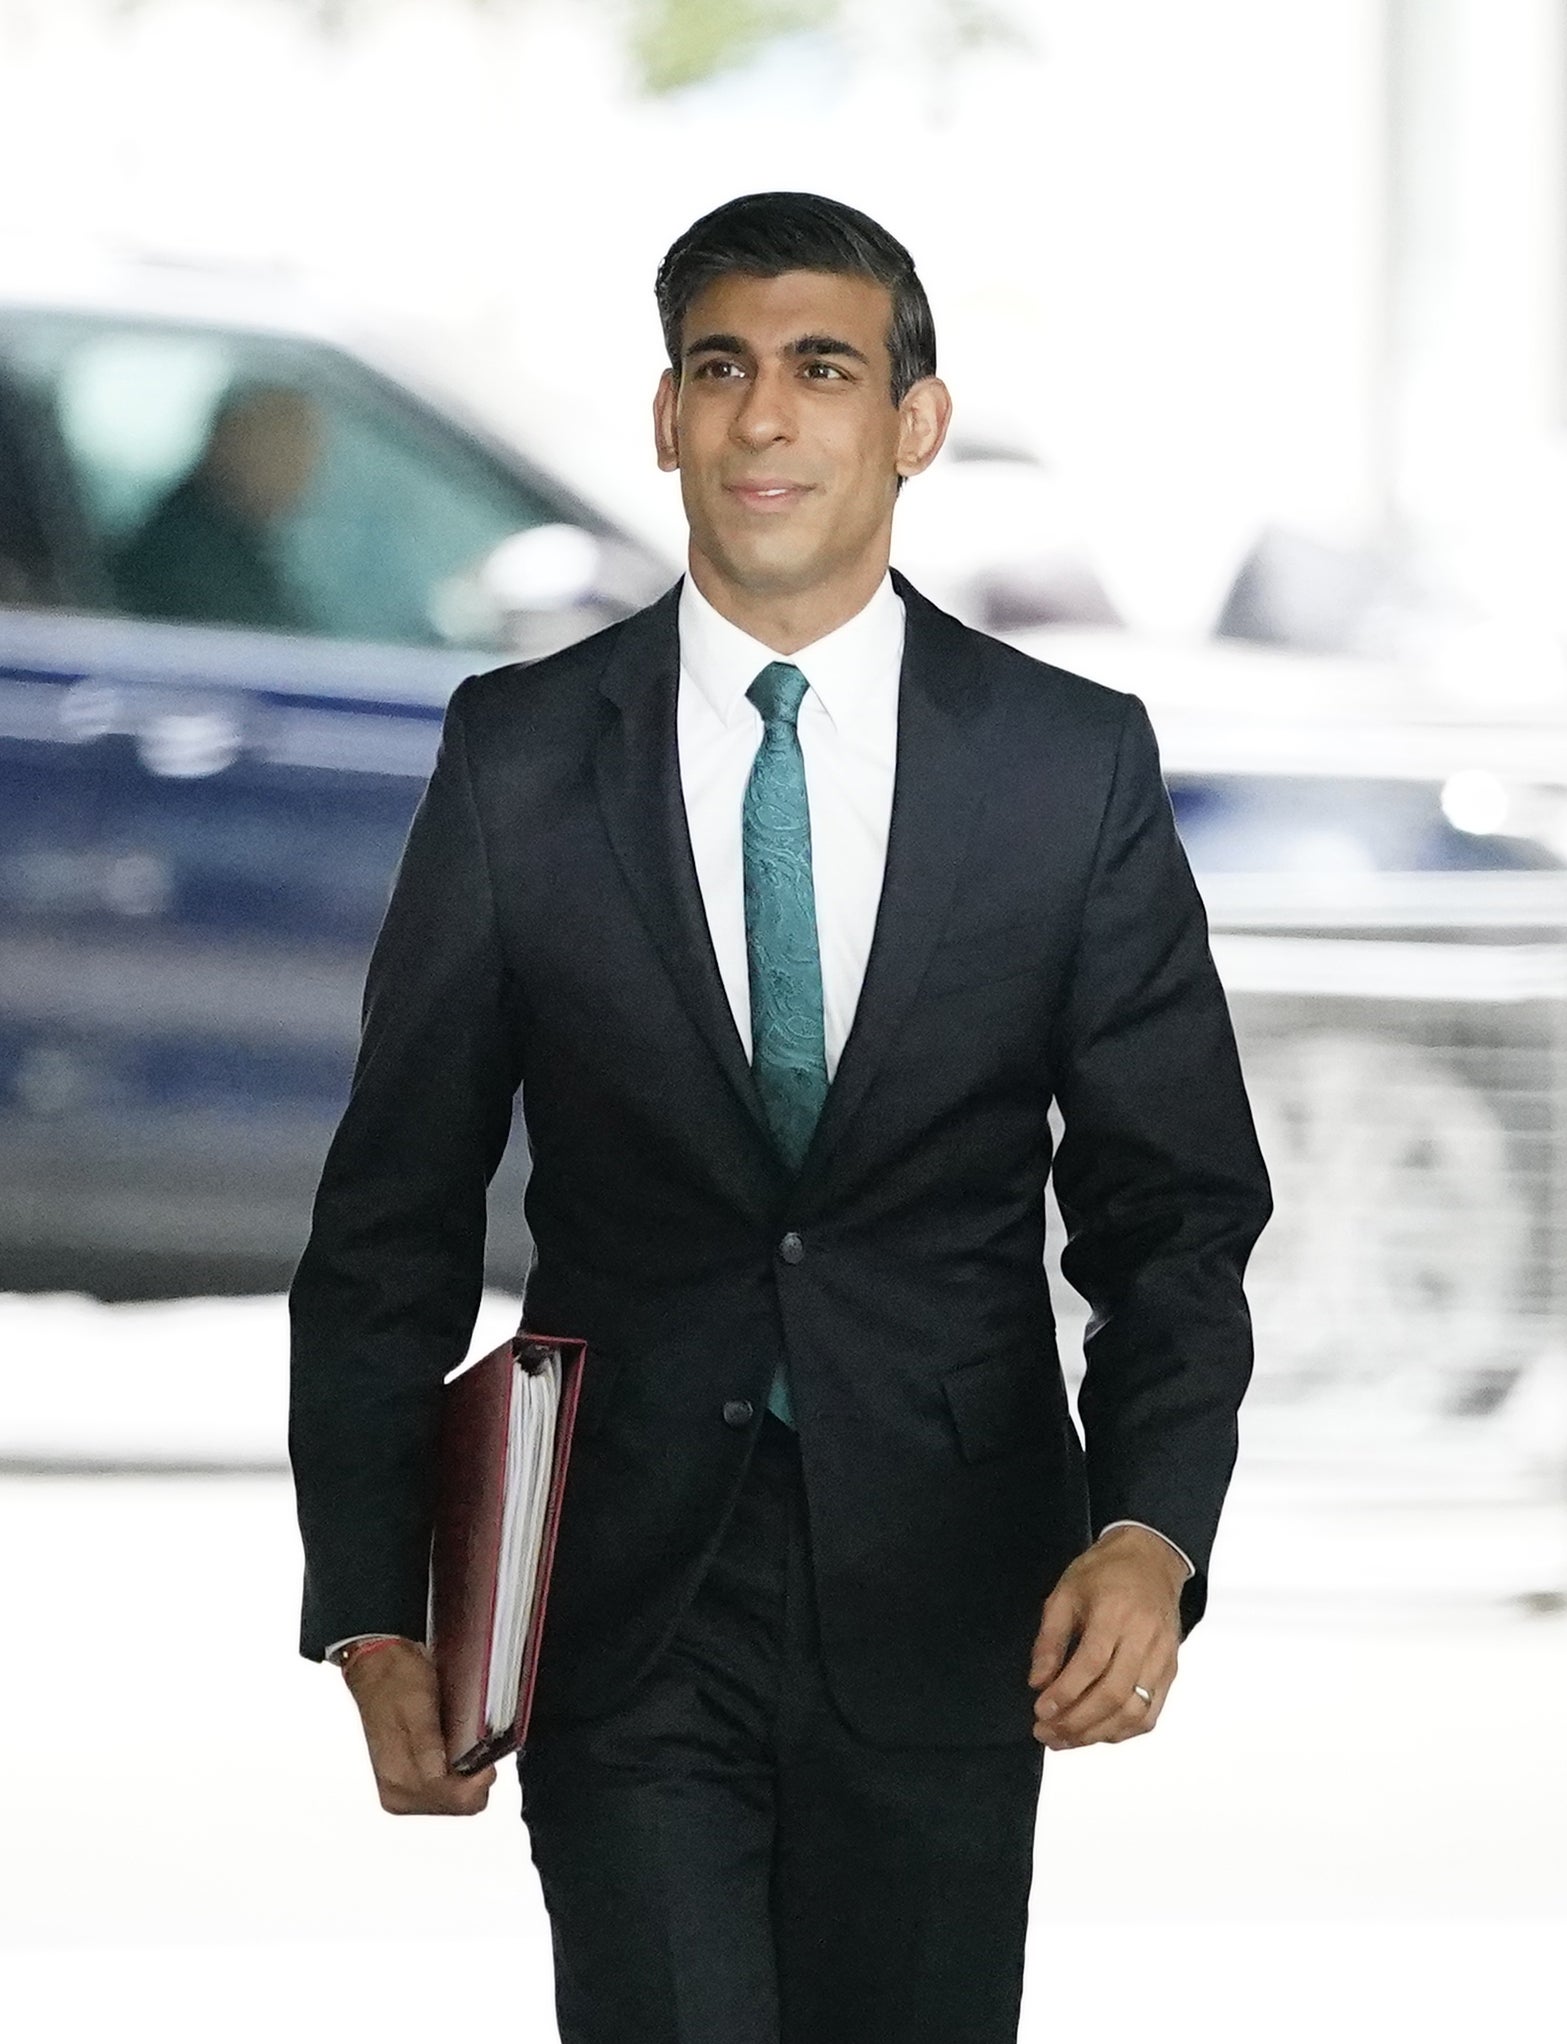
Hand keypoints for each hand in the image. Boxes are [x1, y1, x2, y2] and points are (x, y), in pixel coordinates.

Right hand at [341, 1638, 496, 1814]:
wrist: (377, 1667)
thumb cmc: (396, 1680)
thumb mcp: (418, 1705)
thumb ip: (431, 1748)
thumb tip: (448, 1779)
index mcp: (399, 1779)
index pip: (462, 1801)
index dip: (481, 1774)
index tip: (484, 1747)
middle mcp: (398, 1793)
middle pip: (460, 1803)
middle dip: (472, 1773)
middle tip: (465, 1736)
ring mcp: (401, 1791)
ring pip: (456, 1798)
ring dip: (463, 1769)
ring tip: (453, 1736)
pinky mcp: (407, 1783)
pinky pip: (447, 1788)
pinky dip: (455, 1767)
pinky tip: (447, 1743)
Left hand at [1027, 1526, 1183, 1749]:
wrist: (1151, 1559)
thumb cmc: (1106, 1573)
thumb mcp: (1065, 1593)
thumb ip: (1049, 1640)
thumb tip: (1038, 1683)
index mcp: (1115, 1613)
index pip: (1091, 1664)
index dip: (1064, 1694)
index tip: (1040, 1711)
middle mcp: (1144, 1638)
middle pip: (1113, 1694)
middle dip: (1076, 1722)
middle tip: (1046, 1733)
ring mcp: (1162, 1658)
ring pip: (1134, 1711)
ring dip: (1097, 1733)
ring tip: (1065, 1740)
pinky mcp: (1170, 1671)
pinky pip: (1150, 1713)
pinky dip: (1122, 1731)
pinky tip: (1096, 1733)